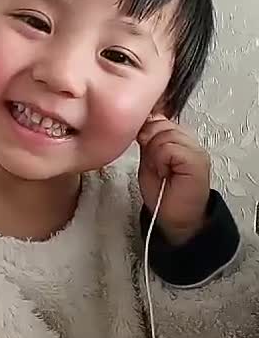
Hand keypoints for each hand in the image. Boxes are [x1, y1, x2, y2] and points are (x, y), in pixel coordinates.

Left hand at [136, 114, 210, 245]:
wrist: (175, 219)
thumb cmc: (161, 192)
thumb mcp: (148, 159)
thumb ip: (147, 140)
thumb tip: (139, 123)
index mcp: (177, 138)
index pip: (159, 118)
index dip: (146, 128)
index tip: (142, 144)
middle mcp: (190, 141)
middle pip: (160, 123)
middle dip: (148, 141)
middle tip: (152, 162)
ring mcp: (196, 150)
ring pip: (165, 134)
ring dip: (155, 152)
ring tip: (160, 169)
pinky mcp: (197, 161)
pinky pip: (170, 147)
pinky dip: (161, 159)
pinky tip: (164, 171)